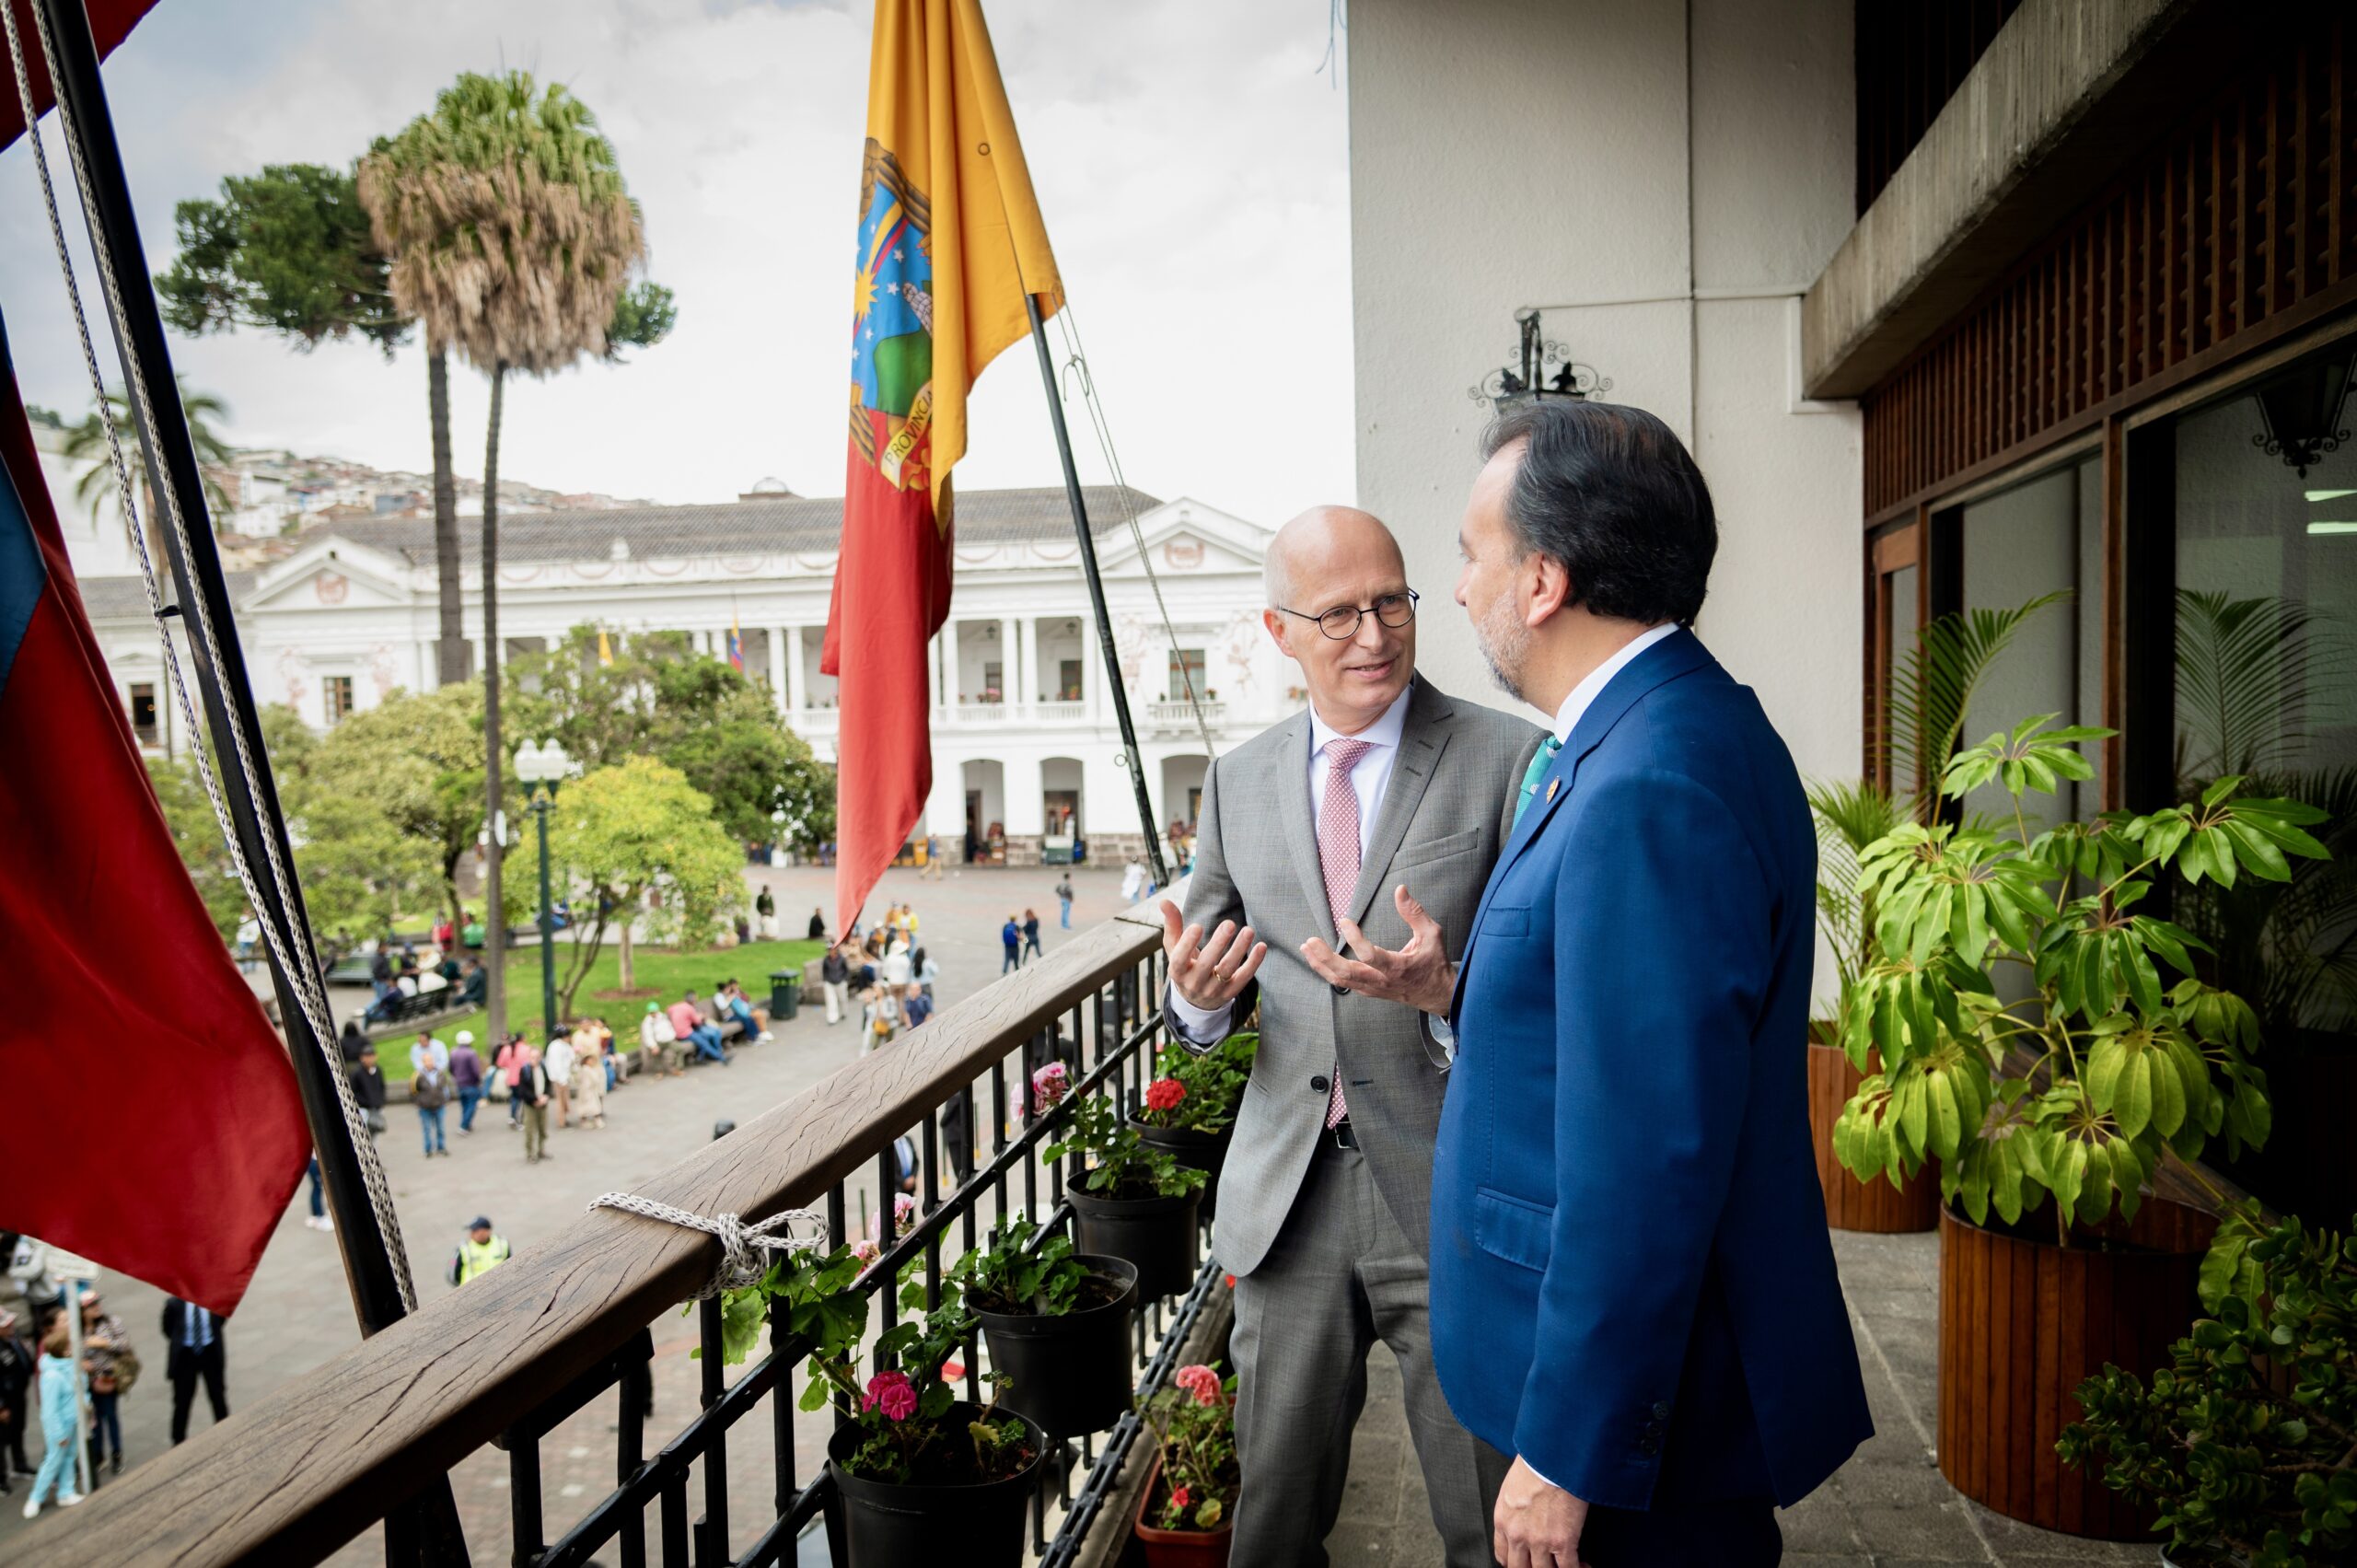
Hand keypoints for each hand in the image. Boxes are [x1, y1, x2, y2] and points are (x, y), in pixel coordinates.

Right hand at [1159, 899, 1266, 1011]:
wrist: (1195, 1000)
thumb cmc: (1184, 965)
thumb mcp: (1174, 948)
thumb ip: (1172, 925)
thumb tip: (1164, 901)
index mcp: (1177, 971)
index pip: (1180, 959)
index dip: (1187, 944)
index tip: (1197, 926)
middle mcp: (1194, 983)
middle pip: (1206, 964)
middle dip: (1218, 944)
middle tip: (1229, 923)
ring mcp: (1213, 990)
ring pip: (1227, 970)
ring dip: (1239, 950)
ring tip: (1248, 930)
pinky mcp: (1230, 993)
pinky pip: (1243, 978)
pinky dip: (1253, 963)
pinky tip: (1261, 946)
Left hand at [1299, 885, 1457, 1013]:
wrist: (1438, 995)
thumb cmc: (1435, 963)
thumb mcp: (1432, 935)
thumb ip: (1415, 913)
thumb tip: (1400, 889)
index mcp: (1398, 967)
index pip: (1370, 956)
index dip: (1355, 939)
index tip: (1344, 920)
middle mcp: (1382, 981)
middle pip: (1346, 973)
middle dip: (1325, 957)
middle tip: (1311, 940)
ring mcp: (1373, 989)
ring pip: (1340, 980)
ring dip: (1321, 964)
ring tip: (1307, 947)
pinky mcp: (1368, 991)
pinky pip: (1343, 983)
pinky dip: (1327, 971)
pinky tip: (1317, 958)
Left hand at [1494, 1456, 1588, 1567]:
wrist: (1554, 1457)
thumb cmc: (1536, 1463)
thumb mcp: (1512, 1487)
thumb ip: (1515, 1509)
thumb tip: (1525, 1515)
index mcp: (1503, 1520)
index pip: (1502, 1555)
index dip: (1516, 1562)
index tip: (1525, 1561)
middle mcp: (1517, 1535)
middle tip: (1545, 1563)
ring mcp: (1539, 1541)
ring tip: (1566, 1564)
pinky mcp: (1562, 1541)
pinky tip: (1583, 1564)